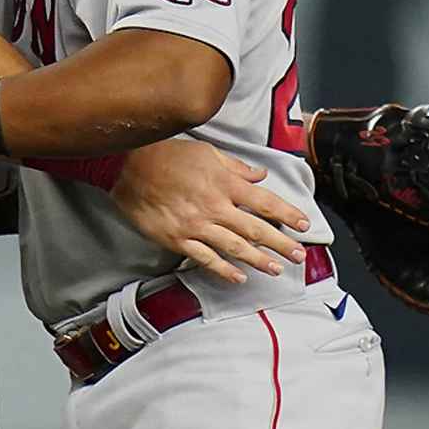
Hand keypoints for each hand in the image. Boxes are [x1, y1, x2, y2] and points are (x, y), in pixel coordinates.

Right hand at [111, 138, 311, 284]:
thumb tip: (260, 175)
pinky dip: (223, 269)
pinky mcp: (176, 238)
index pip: (265, 201)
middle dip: (281, 243)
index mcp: (224, 182)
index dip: (287, 214)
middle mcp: (215, 206)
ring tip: (275, 269)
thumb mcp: (205, 151)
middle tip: (299, 256)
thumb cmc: (164, 155)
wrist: (125, 166)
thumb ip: (235, 166)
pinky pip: (204, 258)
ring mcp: (195, 225)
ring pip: (234, 247)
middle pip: (256, 229)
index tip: (303, 224)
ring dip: (258, 260)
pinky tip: (238, 276)